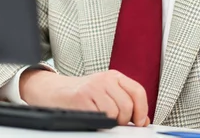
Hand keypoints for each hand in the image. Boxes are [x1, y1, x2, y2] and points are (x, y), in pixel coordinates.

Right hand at [19, 69, 149, 126]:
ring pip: (115, 112)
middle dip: (126, 120)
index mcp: (115, 77)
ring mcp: (93, 87)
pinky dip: (101, 122)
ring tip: (104, 120)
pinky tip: (94, 117)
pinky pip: (101, 116)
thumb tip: (143, 120)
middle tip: (118, 123)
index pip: (138, 91)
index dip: (142, 109)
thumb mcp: (107, 93)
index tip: (139, 121)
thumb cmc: (84, 95)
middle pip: (128, 104)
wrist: (57, 91)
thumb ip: (126, 102)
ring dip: (112, 122)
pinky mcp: (82, 97)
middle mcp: (105, 79)